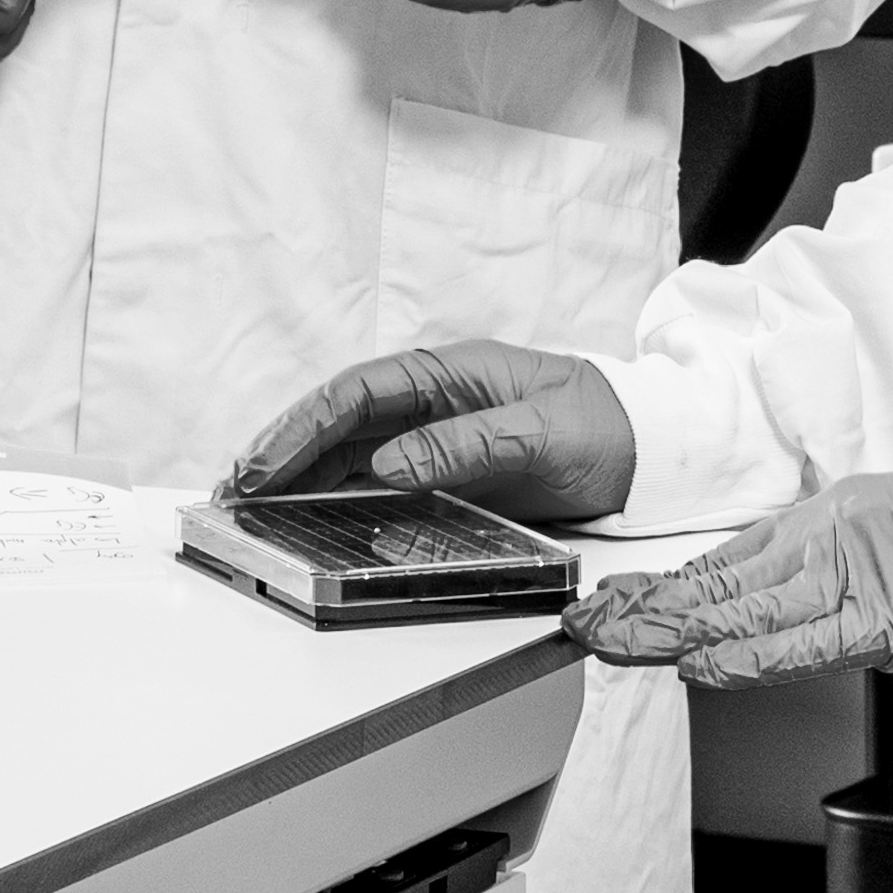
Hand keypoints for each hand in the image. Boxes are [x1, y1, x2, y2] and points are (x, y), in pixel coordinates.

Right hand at [220, 340, 638, 522]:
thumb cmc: (609, 425)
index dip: (304, 425)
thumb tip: (389, 467)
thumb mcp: (541, 434)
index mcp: (450, 373)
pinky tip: (303, 518)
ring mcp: (437, 440)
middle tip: (235, 489)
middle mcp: (434, 403)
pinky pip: (377, 485)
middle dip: (282, 451)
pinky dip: (333, 499)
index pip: (358, 392)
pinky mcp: (449, 477)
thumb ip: (467, 446)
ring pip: (349, 455)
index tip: (267, 462)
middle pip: (339, 422)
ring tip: (250, 506)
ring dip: (298, 478)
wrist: (657, 452)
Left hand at [566, 471, 892, 688]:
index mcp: (814, 525)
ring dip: (670, 631)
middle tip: (586, 625)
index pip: (720, 563)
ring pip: (740, 610)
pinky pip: (800, 645)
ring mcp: (844, 581)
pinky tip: (700, 663)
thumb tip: (761, 601)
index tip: (609, 602)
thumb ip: (813, 562)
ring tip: (612, 642)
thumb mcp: (867, 527)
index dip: (659, 587)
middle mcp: (818, 546)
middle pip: (715, 584)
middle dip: (644, 610)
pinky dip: (746, 656)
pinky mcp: (879, 622)